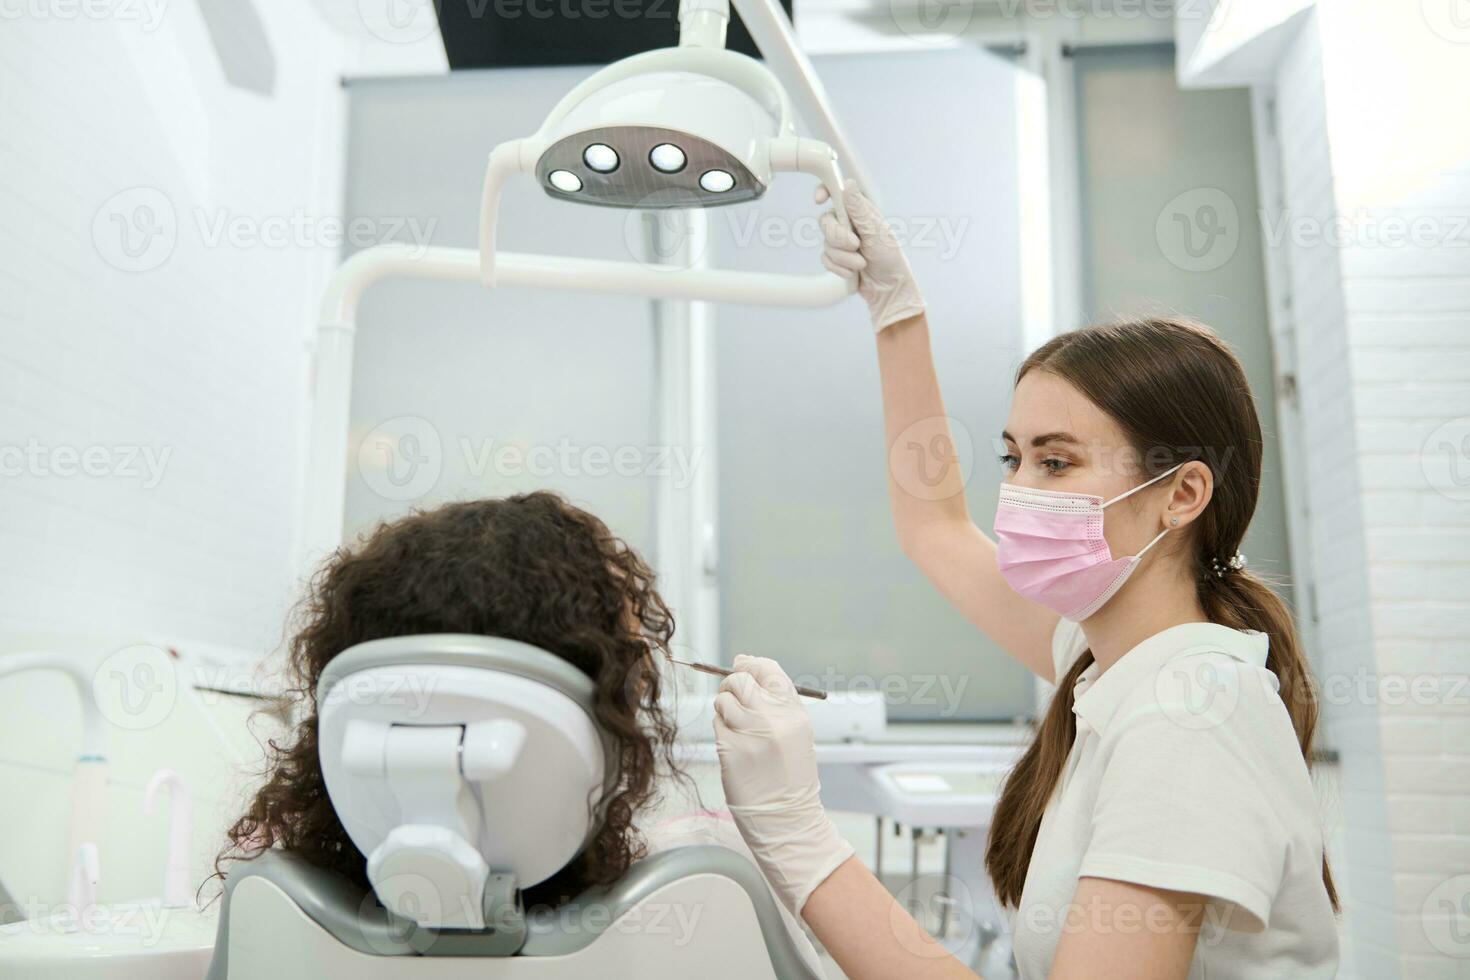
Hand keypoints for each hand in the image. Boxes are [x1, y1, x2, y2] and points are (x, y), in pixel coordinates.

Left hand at [713, 654, 854, 916]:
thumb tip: (744, 665)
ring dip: (725, 708)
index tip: (741, 663)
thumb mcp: (796, 732)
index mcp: (794, 712)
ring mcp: (750, 734)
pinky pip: (717, 724)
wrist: (787, 818)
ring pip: (723, 700)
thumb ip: (775, 701)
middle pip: (741, 680)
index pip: (769, 671)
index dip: (751, 663)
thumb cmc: (789, 775)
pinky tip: (733, 744)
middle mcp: (773, 719)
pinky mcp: (729, 750)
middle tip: (733, 695)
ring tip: (737, 728)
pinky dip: (721, 729)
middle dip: (732, 684)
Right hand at [817, 182, 925, 331]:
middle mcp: (847, 222)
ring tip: (861, 263)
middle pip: (825, 222)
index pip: (835, 192)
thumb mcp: (876, 229)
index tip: (819, 200)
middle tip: (856, 245)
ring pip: (826, 244)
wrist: (888, 286)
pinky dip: (839, 268)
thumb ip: (858, 208)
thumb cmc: (889, 255)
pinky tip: (853, 271)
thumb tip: (848, 185)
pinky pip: (825, 260)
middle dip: (839, 237)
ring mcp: (840, 241)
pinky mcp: (836, 257)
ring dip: (844, 257)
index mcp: (858, 210)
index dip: (823, 191)